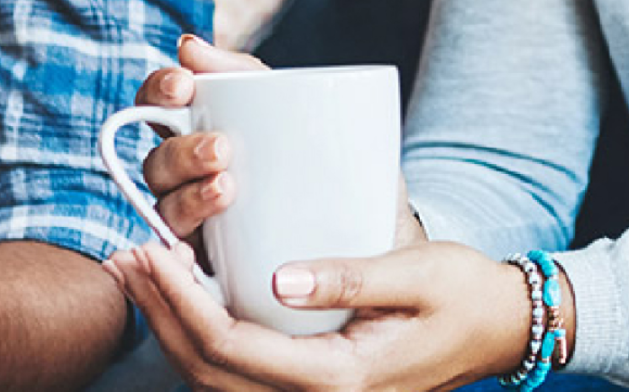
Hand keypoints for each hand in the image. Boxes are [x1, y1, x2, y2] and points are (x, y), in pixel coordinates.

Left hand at [105, 237, 533, 391]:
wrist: (501, 328)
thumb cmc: (464, 293)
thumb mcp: (415, 272)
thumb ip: (349, 277)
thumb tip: (278, 278)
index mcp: (341, 378)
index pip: (232, 348)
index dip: (181, 302)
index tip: (152, 249)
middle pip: (209, 373)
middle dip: (160, 315)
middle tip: (126, 256)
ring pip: (217, 384)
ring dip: (172, 329)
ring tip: (141, 274)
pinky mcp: (313, 386)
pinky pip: (239, 377)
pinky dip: (201, 341)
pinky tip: (185, 299)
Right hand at [136, 37, 426, 250]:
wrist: (376, 229)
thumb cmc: (331, 155)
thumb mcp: (302, 108)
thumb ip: (248, 74)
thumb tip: (188, 45)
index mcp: (203, 130)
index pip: (159, 104)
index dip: (157, 91)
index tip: (184, 84)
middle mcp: (189, 178)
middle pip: (156, 162)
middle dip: (180, 152)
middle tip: (221, 149)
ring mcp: (199, 224)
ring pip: (166, 211)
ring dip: (188, 199)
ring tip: (227, 190)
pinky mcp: (214, 270)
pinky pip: (184, 267)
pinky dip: (180, 259)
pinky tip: (195, 255)